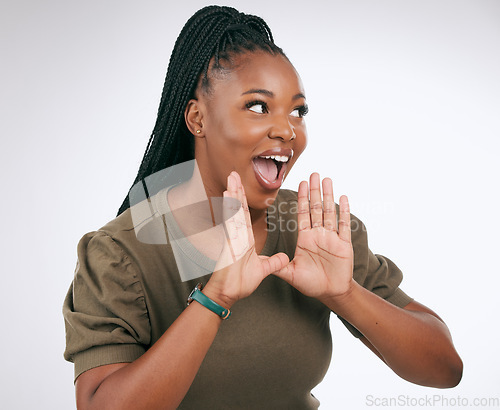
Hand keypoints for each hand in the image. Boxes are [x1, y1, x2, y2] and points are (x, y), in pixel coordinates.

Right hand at [204, 172, 288, 308]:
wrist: (228, 294)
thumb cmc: (239, 283)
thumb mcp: (262, 270)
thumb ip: (273, 262)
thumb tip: (284, 256)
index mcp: (244, 239)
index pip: (245, 215)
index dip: (244, 200)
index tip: (242, 186)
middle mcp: (237, 235)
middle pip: (238, 208)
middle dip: (236, 189)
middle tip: (234, 172)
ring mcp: (232, 237)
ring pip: (233, 211)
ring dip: (232, 193)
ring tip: (231, 177)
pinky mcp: (229, 242)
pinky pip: (230, 221)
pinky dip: (229, 207)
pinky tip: (228, 194)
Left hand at [274, 173, 353, 302]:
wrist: (331, 293)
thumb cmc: (311, 283)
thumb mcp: (291, 274)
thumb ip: (278, 266)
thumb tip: (260, 261)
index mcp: (305, 238)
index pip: (303, 213)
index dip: (302, 198)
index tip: (301, 182)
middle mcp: (318, 234)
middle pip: (316, 208)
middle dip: (315, 191)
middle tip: (314, 173)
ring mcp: (332, 238)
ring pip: (330, 212)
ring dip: (328, 196)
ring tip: (327, 179)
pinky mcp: (344, 245)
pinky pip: (344, 225)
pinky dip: (345, 212)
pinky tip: (344, 198)